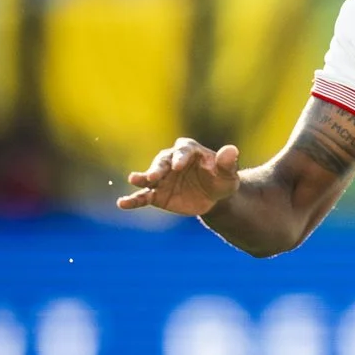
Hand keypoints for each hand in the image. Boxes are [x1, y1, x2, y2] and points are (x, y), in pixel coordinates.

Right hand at [119, 138, 241, 215]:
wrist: (213, 197)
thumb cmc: (221, 180)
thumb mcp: (228, 174)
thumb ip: (227, 163)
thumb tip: (232, 150)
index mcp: (189, 151)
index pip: (183, 151)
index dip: (181, 158)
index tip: (179, 166)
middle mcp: (171, 161)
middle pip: (162, 162)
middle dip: (158, 168)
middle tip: (153, 176)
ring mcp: (162, 178)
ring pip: (149, 177)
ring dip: (141, 179)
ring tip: (133, 180)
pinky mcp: (156, 194)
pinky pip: (143, 196)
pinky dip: (133, 200)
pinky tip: (122, 203)